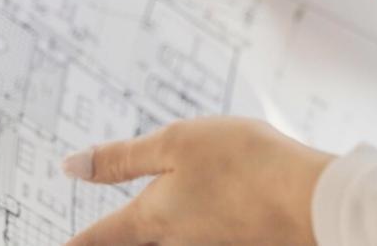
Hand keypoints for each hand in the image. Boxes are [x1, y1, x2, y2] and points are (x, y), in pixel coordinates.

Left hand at [61, 117, 332, 245]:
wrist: (313, 199)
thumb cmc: (245, 163)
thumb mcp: (178, 142)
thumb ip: (123, 157)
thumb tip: (70, 166)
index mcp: (152, 217)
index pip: (97, 237)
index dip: (75, 241)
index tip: (64, 243)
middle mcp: (177, 242)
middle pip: (137, 245)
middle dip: (123, 236)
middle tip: (110, 229)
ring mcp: (212, 245)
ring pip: (175, 239)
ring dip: (165, 229)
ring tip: (172, 207)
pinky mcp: (242, 243)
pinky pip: (210, 236)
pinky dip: (204, 223)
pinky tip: (219, 201)